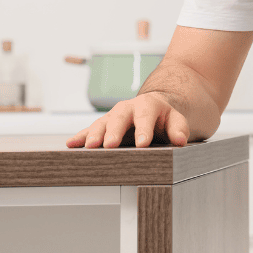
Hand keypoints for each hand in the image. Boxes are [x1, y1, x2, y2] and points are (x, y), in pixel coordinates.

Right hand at [66, 91, 190, 148]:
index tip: (142, 144)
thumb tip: (180, 139)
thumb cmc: (164, 117)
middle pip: (119, 118)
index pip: (145, 117)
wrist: (153, 106)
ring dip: (94, 135)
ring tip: (88, 147)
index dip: (143, 130)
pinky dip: (81, 137)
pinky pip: (90, 130)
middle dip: (113, 131)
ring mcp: (113, 116)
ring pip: (102, 123)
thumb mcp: (176, 119)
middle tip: (109, 145)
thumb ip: (179, 128)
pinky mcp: (103, 125)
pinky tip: (71, 144)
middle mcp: (127, 108)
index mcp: (147, 105)